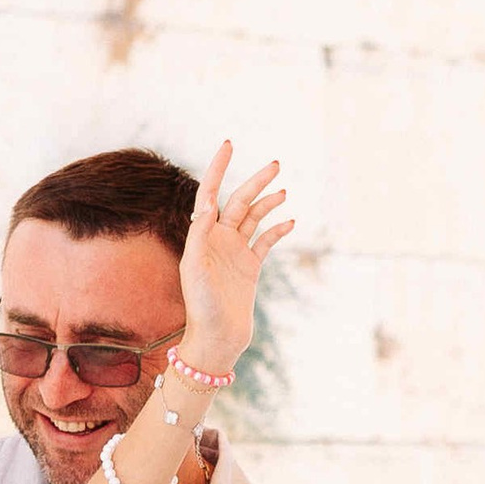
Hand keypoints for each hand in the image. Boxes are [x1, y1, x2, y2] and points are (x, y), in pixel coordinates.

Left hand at [177, 140, 294, 377]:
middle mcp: (218, 240)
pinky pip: (265, 241)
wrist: (217, 338)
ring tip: (282, 190)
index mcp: (202, 236)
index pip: (210, 193)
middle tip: (276, 164)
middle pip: (239, 201)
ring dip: (267, 202)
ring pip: (254, 218)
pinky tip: (289, 221)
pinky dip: (277, 230)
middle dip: (256, 182)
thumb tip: (208, 203)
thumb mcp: (195, 268)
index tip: (229, 145)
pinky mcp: (250, 268)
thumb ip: (200, 235)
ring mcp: (235, 253)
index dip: (218, 168)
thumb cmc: (201, 306)